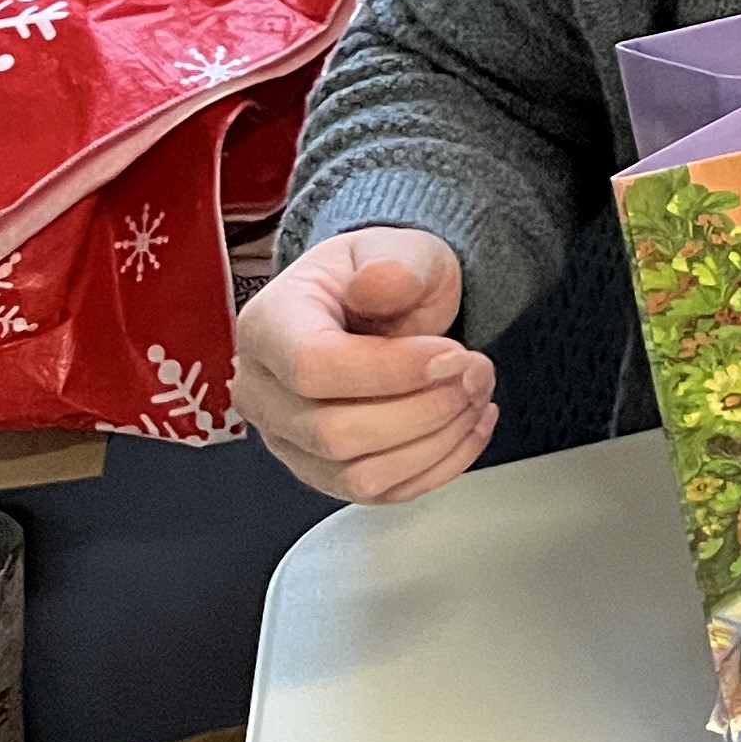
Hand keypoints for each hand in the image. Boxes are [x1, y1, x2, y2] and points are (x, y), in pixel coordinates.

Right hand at [236, 227, 495, 502]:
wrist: (386, 302)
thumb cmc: (384, 275)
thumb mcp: (399, 247)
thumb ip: (395, 263)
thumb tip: (379, 282)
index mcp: (268, 327)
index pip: (312, 367)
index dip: (391, 370)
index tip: (452, 353)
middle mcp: (264, 393)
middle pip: (334, 434)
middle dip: (425, 408)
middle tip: (477, 370)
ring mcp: (290, 441)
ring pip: (359, 475)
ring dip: (437, 441)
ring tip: (476, 394)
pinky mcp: (325, 472)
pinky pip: (381, 494)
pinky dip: (440, 466)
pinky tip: (470, 425)